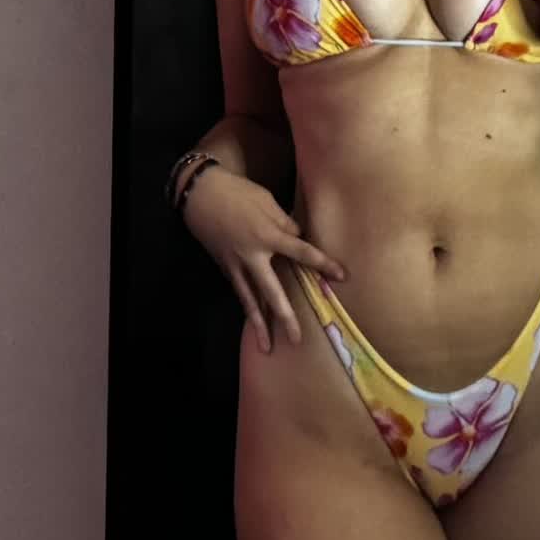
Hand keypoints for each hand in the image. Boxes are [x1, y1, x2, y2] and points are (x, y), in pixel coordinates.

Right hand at [181, 167, 345, 353]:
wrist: (198, 193)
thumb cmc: (237, 192)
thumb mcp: (266, 201)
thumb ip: (285, 223)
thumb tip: (298, 238)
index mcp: (267, 236)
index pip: (301, 253)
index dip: (322, 264)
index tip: (341, 276)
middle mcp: (252, 256)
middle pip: (271, 291)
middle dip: (285, 316)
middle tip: (296, 339)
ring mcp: (234, 264)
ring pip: (249, 299)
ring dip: (258, 324)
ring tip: (266, 346)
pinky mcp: (223, 266)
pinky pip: (239, 291)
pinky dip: (247, 307)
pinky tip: (254, 320)